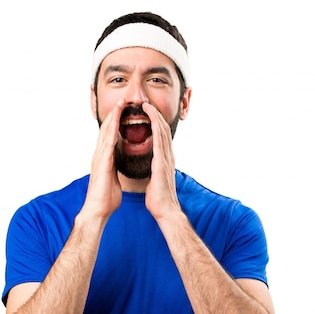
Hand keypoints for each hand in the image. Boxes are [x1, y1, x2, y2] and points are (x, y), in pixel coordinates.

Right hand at [84, 98, 125, 218]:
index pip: (110, 136)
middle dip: (114, 114)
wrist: (98, 209)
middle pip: (107, 129)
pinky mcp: (102, 162)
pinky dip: (112, 130)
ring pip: (106, 132)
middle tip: (122, 99)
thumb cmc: (106, 198)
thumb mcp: (113, 179)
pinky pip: (108, 142)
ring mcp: (100, 157)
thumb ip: (114, 170)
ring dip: (113, 116)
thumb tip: (116, 167)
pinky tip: (117, 120)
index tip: (123, 111)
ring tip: (120, 103)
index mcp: (104, 159)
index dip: (116, 122)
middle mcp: (100, 155)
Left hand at [142, 101, 180, 219]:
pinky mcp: (162, 163)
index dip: (155, 123)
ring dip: (155, 116)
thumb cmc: (159, 199)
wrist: (165, 210)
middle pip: (163, 130)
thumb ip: (155, 171)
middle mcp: (168, 157)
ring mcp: (166, 159)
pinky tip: (151, 118)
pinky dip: (155, 127)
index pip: (161, 137)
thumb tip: (151, 168)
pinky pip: (159, 141)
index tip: (147, 113)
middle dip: (155, 115)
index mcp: (165, 160)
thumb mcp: (155, 180)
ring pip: (162, 131)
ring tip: (147, 105)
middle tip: (147, 103)